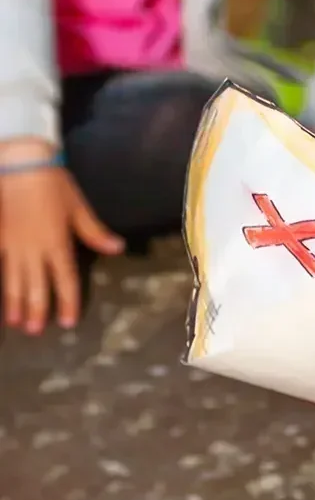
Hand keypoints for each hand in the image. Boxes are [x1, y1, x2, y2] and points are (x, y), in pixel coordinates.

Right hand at [0, 164, 124, 333]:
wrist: (21, 168)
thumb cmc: (54, 186)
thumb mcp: (79, 208)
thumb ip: (95, 232)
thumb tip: (118, 248)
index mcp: (58, 244)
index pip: (65, 279)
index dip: (67, 301)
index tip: (67, 322)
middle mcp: (34, 250)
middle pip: (36, 286)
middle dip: (37, 310)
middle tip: (37, 331)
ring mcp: (12, 247)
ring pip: (13, 282)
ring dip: (15, 304)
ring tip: (16, 323)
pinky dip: (2, 285)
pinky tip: (2, 297)